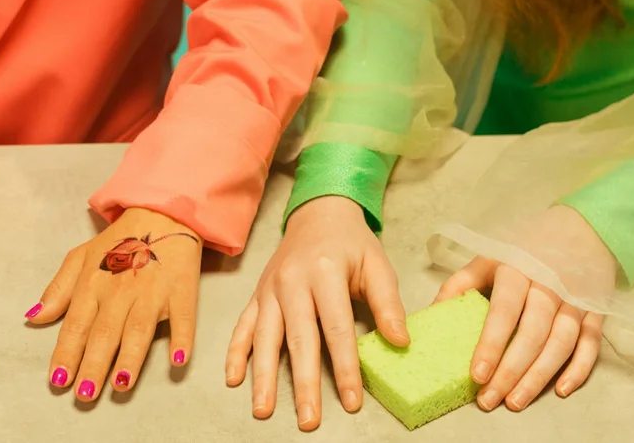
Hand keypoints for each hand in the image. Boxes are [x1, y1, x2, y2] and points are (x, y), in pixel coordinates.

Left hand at [26, 207, 202, 401]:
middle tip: (84, 395)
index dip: (66, 353)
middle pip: (104, 333)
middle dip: (93, 365)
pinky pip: (182, 319)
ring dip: (130, 358)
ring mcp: (152, 292)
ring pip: (139, 329)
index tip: (58, 381)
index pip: (76, 324)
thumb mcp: (82, 257)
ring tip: (120, 386)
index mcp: (93, 283)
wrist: (162, 214)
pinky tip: (177, 361)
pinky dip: (181, 339)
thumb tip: (34, 319)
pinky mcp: (181, 291)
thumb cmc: (120, 241)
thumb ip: (57, 290)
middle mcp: (120, 290)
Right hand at [226, 196, 408, 431]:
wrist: (319, 214)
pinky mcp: (258, 294)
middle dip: (303, 383)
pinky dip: (236, 352)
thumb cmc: (351, 244)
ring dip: (263, 376)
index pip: (337, 328)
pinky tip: (234, 378)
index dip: (345, 368)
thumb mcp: (377, 265)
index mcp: (325, 272)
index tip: (351, 401)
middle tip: (307, 420)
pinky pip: (243, 326)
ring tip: (263, 410)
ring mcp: (271, 289)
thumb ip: (388, 303)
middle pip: (298, 340)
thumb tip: (400, 342)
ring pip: (266, 338)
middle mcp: (293, 281)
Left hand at [433, 205, 614, 410]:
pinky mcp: (596, 311)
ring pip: (560, 344)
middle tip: (490, 400)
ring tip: (515, 401)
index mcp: (518, 270)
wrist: (582, 227)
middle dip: (510, 371)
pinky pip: (590, 345)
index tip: (476, 374)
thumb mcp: (490, 255)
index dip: (490, 345)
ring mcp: (576, 300)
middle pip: (532, 334)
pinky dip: (579, 369)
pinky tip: (562, 390)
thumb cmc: (526, 247)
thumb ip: (461, 282)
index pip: (504, 311)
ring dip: (539, 377)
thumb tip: (433, 312)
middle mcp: (549, 286)